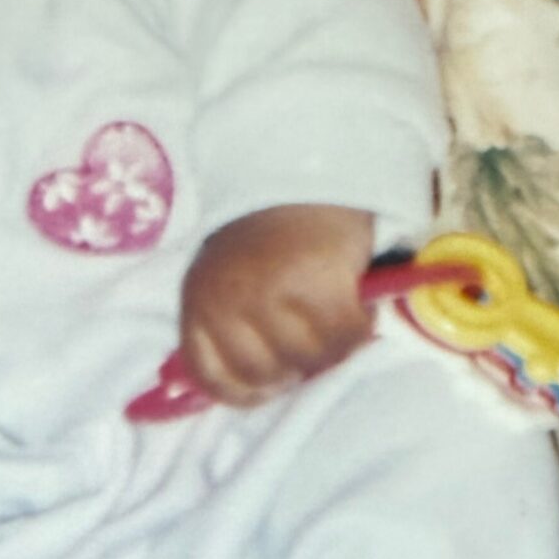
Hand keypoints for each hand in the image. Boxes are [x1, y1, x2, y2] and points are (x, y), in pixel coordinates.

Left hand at [178, 204, 374, 407]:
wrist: (303, 167)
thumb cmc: (268, 236)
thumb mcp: (228, 280)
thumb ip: (230, 332)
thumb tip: (251, 392)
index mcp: (199, 301)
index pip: (213, 379)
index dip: (250, 390)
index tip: (275, 380)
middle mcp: (226, 300)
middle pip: (267, 375)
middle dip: (295, 367)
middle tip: (313, 340)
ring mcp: (270, 293)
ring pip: (309, 360)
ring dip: (331, 348)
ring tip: (336, 319)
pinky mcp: (317, 282)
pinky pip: (346, 335)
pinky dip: (358, 329)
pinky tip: (357, 308)